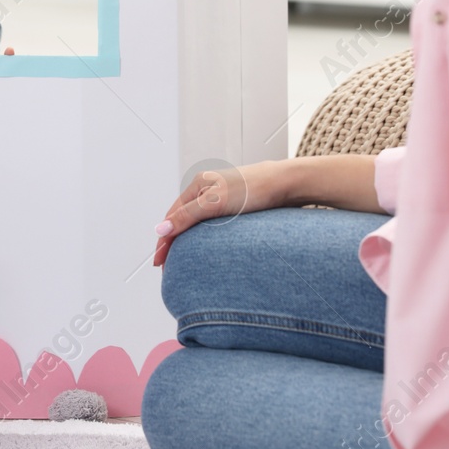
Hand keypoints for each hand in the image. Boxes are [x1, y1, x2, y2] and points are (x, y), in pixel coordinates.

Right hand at [152, 160, 288, 267]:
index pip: (173, 215)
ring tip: (184, 260)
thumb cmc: (255, 187)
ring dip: (189, 239)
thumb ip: (187, 216)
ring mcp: (223, 197)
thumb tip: (161, 229)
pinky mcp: (237, 206)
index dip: (164, 239)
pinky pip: (214, 224)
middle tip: (168, 265)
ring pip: (198, 221)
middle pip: (183, 218)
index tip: (160, 262)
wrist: (289, 183)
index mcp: (198, 184)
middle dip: (173, 241)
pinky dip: (205, 237)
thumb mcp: (215, 202)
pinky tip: (208, 247)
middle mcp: (208, 189)